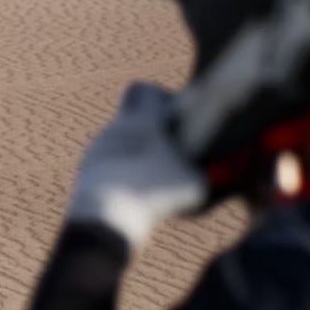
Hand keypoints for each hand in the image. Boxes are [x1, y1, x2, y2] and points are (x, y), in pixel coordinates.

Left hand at [66, 83, 206, 250]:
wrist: (105, 220)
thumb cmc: (155, 193)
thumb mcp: (196, 181)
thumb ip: (208, 168)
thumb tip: (222, 168)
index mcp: (138, 121)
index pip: (143, 89)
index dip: (163, 98)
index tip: (178, 118)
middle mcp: (112, 130)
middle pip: (132, 116)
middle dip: (153, 129)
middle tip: (173, 150)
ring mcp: (96, 152)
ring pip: (121, 142)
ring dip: (139, 154)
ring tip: (155, 177)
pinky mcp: (87, 174)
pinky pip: (110, 164)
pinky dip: (124, 173)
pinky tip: (137, 192)